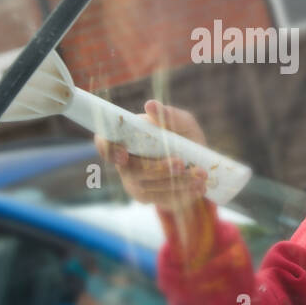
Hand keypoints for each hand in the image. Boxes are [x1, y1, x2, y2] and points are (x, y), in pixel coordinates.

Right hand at [95, 100, 209, 214]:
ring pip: (150, 188)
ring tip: (200, 175)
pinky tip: (199, 187)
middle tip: (181, 163)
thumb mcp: (183, 123)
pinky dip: (183, 194)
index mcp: (127, 138)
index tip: (124, 155)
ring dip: (177, 182)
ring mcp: (134, 182)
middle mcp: (125, 162)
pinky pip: (162, 199)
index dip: (109, 150)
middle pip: (133, 171)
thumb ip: (169, 115)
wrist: (198, 162)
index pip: (105, 144)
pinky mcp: (147, 197)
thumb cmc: (184, 136)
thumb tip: (150, 105)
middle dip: (158, 169)